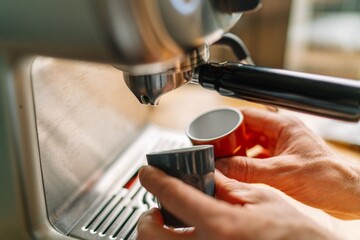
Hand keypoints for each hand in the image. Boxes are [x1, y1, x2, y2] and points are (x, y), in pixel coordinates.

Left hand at [137, 165, 334, 239]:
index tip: (147, 173)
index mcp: (220, 225)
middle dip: (147, 219)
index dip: (154, 179)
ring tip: (171, 225)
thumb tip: (204, 173)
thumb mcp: (262, 199)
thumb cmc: (293, 235)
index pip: (172, 195)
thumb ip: (227, 185)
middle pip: (149, 235)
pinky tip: (189, 237)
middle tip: (157, 210)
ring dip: (157, 235)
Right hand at [216, 108, 359, 218]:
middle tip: (215, 149)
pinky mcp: (283, 158)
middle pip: (247, 129)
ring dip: (238, 152)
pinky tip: (240, 171)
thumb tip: (221, 166)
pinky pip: (258, 156)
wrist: (348, 194)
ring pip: (252, 143)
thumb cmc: (327, 178)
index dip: (227, 122)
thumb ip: (248, 170)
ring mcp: (282, 145)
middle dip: (230, 139)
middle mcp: (282, 132)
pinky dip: (247, 162)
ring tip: (225, 160)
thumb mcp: (281, 173)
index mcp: (283, 125)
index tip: (212, 132)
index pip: (246, 115)